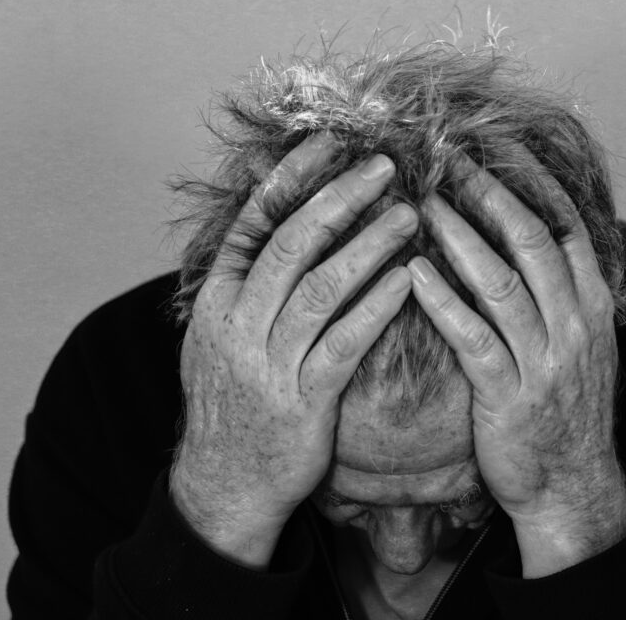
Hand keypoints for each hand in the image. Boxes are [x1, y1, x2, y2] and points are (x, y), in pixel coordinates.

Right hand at [170, 135, 417, 567]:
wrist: (225, 484)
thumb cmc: (235, 403)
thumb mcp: (218, 339)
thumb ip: (245, 286)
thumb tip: (275, 224)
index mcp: (217, 301)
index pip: (253, 223)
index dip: (291, 178)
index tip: (328, 141)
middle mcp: (237, 324)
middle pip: (292, 244)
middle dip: (339, 198)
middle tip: (384, 166)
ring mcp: (269, 363)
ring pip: (322, 288)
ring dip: (368, 245)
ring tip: (409, 214)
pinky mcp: (303, 400)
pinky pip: (345, 343)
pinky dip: (377, 307)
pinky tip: (409, 279)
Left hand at [408, 163, 625, 576]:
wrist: (571, 483)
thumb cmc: (563, 407)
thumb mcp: (580, 343)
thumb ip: (560, 291)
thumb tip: (528, 235)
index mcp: (592, 305)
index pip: (567, 226)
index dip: (532, 181)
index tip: (498, 145)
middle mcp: (574, 325)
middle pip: (533, 242)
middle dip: (492, 194)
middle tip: (451, 158)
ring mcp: (544, 361)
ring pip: (502, 283)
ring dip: (460, 237)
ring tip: (422, 203)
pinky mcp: (508, 396)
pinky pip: (473, 338)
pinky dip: (443, 302)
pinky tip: (412, 272)